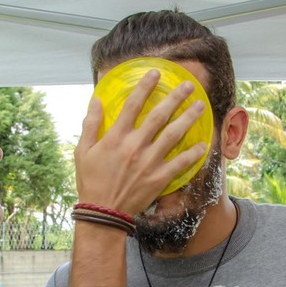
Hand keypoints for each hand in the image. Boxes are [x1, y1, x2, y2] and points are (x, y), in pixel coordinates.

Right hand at [74, 70, 207, 216]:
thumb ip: (90, 124)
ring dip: (188, 119)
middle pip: (159, 115)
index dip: (145, 86)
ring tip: (200, 106)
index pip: (133, 104)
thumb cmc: (90, 181)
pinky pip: (180, 163)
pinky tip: (202, 144)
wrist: (103, 213)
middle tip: (189, 86)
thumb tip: (95, 100)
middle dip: (175, 98)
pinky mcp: (158, 178)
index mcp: (116, 137)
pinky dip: (192, 154)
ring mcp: (149, 162)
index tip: (156, 73)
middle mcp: (134, 146)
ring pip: (173, 135)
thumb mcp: (82, 151)